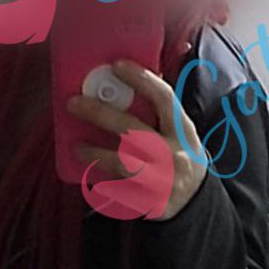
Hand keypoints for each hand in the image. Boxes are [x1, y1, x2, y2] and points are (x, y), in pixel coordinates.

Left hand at [66, 59, 207, 221]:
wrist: (195, 203)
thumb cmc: (179, 158)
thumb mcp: (179, 135)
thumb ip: (158, 114)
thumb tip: (124, 85)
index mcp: (183, 131)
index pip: (164, 99)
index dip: (141, 79)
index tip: (116, 65)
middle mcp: (175, 154)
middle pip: (134, 130)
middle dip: (100, 114)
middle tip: (74, 103)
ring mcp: (163, 180)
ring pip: (123, 163)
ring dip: (95, 153)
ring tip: (77, 147)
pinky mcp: (150, 202)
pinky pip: (120, 189)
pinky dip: (104, 182)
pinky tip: (89, 175)